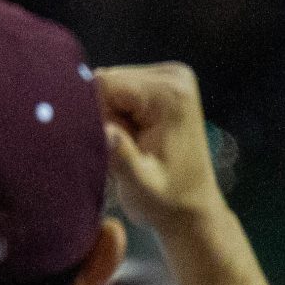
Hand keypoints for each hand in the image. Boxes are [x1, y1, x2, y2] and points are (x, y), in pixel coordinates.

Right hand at [94, 63, 224, 233]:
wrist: (193, 208)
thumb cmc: (167, 201)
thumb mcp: (140, 184)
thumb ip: (120, 155)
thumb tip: (99, 128)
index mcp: (170, 94)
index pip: (104, 83)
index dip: (91, 113)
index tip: (100, 144)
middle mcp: (173, 76)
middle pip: (106, 80)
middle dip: (100, 115)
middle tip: (115, 150)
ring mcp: (169, 77)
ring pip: (108, 85)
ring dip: (106, 117)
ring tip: (124, 147)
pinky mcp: (162, 85)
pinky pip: (118, 91)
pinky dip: (114, 116)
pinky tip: (128, 139)